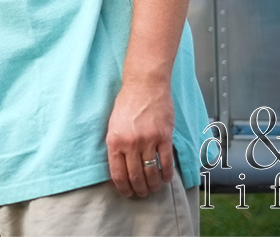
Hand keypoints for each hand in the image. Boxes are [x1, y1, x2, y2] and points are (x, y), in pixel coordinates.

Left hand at [105, 79, 175, 197]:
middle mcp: (130, 143)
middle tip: (142, 194)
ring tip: (154, 189)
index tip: (127, 193)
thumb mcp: (113, 124)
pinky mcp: (164, 137)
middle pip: (135, 176)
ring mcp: (148, 141)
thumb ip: (117, 145)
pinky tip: (166, 178)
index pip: (118, 173)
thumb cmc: (127, 102)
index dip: (123, 187)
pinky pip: (166, 163)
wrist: (144, 85)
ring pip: (151, 173)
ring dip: (153, 185)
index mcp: (114, 141)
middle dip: (139, 190)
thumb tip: (121, 166)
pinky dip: (166, 174)